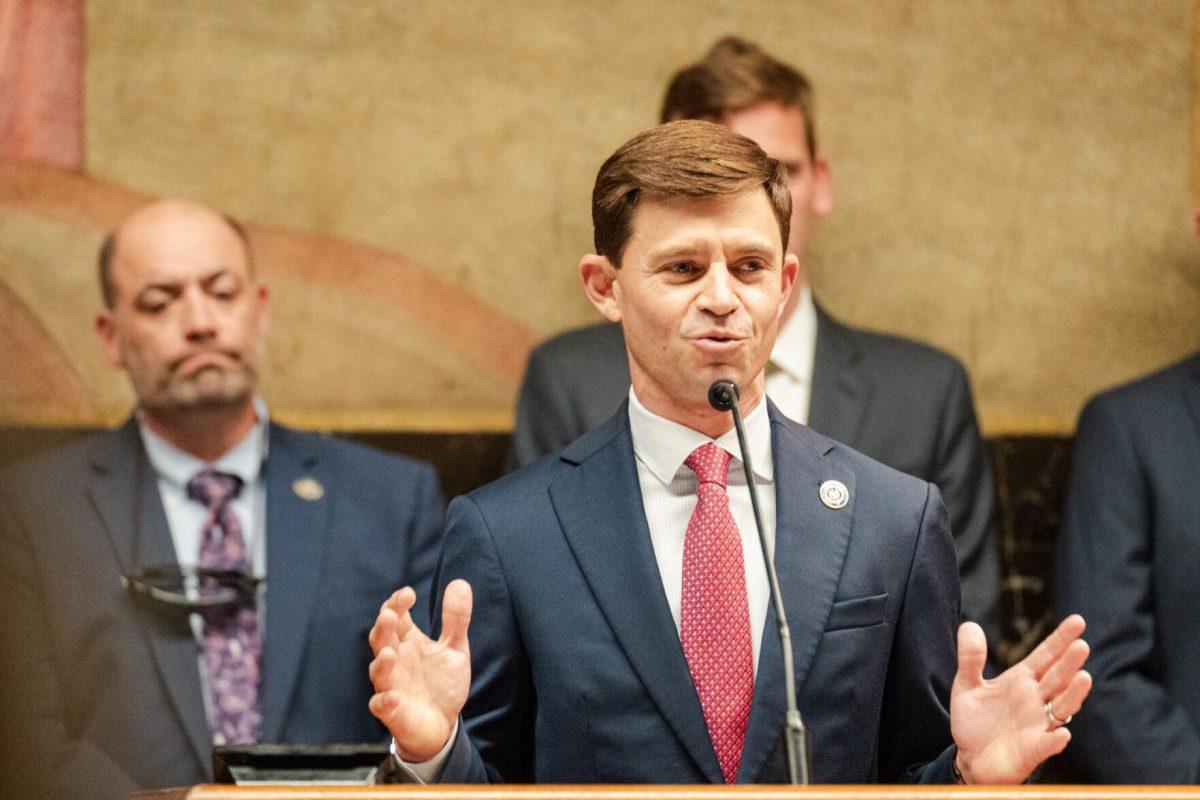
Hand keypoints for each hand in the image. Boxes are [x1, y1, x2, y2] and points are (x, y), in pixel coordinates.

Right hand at [368, 580, 472, 761]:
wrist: (443, 723)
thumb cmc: (442, 682)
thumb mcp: (454, 648)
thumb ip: (456, 618)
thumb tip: (460, 582)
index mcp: (407, 641)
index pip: (395, 617)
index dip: (396, 604)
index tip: (408, 593)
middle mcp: (395, 660)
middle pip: (381, 639)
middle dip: (383, 627)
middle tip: (390, 614)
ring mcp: (391, 685)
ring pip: (378, 671)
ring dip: (382, 662)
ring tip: (390, 652)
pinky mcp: (392, 711)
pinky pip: (382, 705)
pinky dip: (385, 701)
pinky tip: (392, 696)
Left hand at [950, 615, 1091, 783]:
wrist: (969, 759)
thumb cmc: (974, 721)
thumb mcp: (967, 685)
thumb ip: (970, 658)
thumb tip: (969, 624)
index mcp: (1022, 680)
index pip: (1046, 655)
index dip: (1061, 639)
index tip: (1078, 621)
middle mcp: (1035, 700)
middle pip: (1057, 677)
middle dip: (1070, 662)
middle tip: (1082, 645)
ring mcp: (1037, 724)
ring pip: (1061, 707)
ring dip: (1073, 694)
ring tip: (1084, 677)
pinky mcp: (1033, 750)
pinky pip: (1048, 744)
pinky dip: (1055, 739)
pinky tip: (1063, 734)